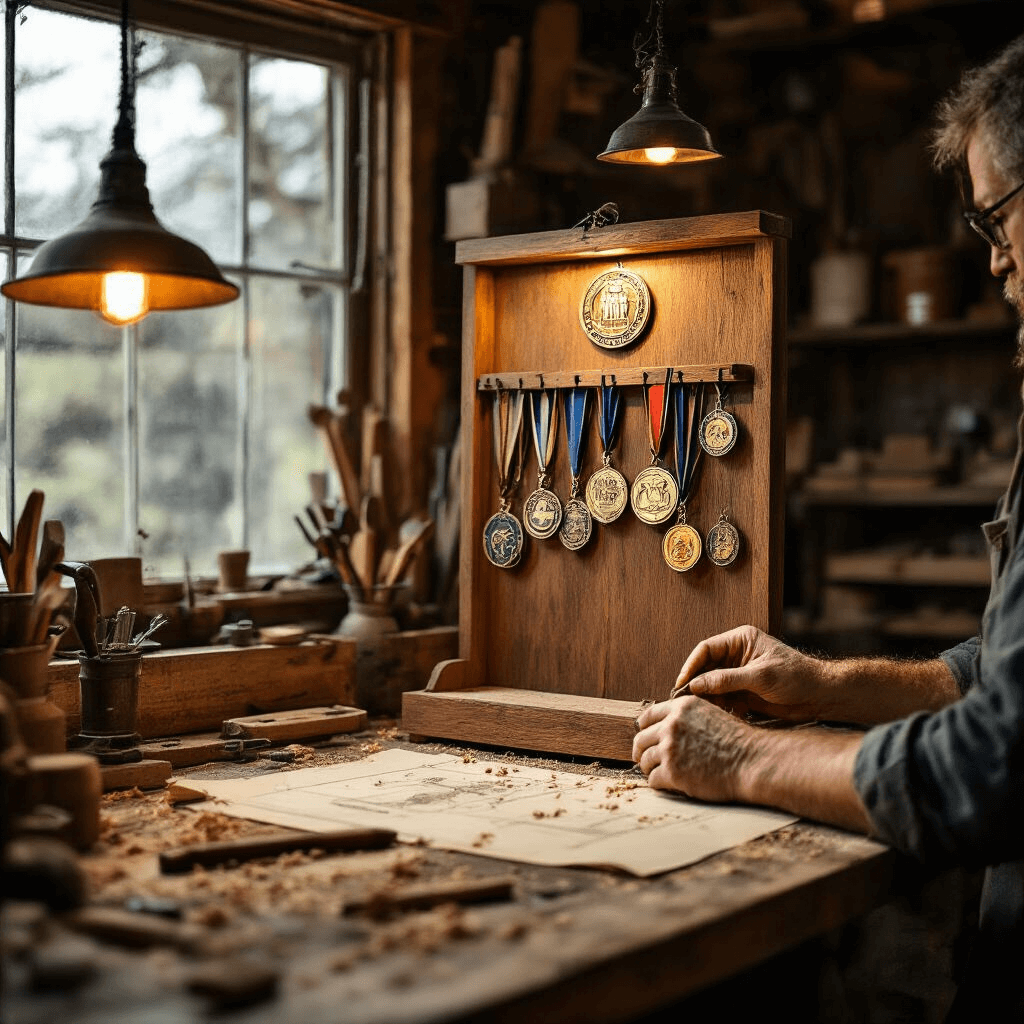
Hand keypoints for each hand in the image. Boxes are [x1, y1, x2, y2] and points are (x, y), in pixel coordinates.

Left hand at [632, 697, 755, 800]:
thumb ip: (685, 718)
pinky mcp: (672, 772)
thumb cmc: (736, 742)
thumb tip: (664, 727)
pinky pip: (653, 780)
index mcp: (681, 707)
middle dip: (641, 751)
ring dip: (651, 769)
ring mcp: (670, 748)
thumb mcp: (710, 715)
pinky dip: (659, 784)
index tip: (644, 738)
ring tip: (660, 774)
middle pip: (640, 739)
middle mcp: (672, 724)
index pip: (648, 715)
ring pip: (645, 760)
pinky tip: (670, 785)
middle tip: (645, 760)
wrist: (751, 762)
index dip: (643, 728)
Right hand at [672, 625, 829, 721]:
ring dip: (709, 699)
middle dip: (697, 685)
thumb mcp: (760, 677)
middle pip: (706, 668)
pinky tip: (722, 716)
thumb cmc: (796, 677)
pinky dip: (721, 707)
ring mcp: (740, 674)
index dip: (691, 666)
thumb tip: (695, 685)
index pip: (706, 649)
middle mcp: (737, 655)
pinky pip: (724, 698)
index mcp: (740, 640)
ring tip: (705, 712)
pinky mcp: (744, 691)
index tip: (682, 684)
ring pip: (713, 685)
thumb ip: (726, 680)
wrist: (820, 696)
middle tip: (686, 702)